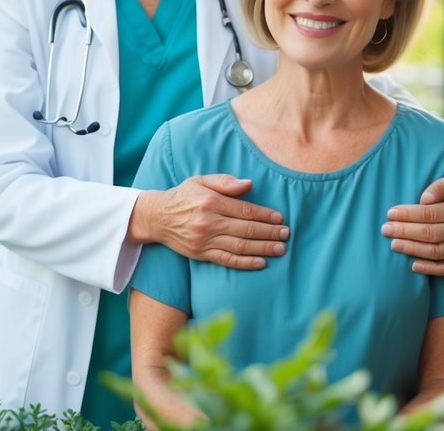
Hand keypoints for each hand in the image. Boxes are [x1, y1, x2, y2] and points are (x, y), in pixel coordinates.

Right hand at [136, 174, 288, 269]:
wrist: (157, 217)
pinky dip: (246, 263)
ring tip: (280, 249)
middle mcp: (208, 222)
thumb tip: (249, 185)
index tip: (280, 218)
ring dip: (263, 249)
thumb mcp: (201, 181)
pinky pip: (227, 260)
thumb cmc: (184, 196)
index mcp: (211, 202)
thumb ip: (225, 182)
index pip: (245, 210)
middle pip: (246, 229)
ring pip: (240, 246)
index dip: (265, 215)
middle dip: (269, 233)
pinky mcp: (201, 254)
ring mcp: (204, 241)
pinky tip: (261, 262)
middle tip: (286, 235)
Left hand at [382, 172, 443, 275]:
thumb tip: (424, 198)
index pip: (429, 213)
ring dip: (413, 250)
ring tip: (394, 244)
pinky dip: (432, 269)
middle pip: (430, 234)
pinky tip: (414, 265)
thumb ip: (440, 186)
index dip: (407, 214)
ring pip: (437, 252)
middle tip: (385, 229)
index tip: (390, 213)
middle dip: (404, 232)